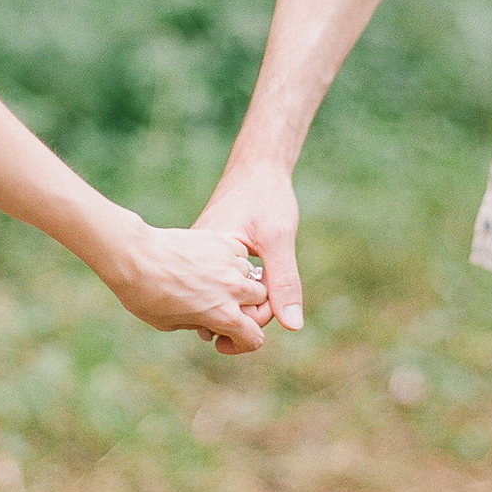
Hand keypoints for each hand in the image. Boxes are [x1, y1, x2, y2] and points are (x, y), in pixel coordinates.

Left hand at [104, 218, 268, 353]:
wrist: (134, 255)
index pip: (254, 338)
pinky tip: (213, 262)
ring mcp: (230, 263)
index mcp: (225, 316)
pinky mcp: (221, 242)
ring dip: (241, 282)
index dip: (240, 344)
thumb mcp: (171, 323)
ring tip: (218, 283)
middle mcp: (234, 290)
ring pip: (253, 276)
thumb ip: (200, 323)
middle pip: (260, 303)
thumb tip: (209, 320)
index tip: (220, 339)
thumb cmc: (145, 294)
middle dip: (246, 308)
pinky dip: (231, 260)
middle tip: (224, 307)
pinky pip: (239, 253)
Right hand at [195, 161, 302, 353]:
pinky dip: (236, 290)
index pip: (228, 313)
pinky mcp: (205, 260)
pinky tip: (253, 275)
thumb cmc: (266, 197)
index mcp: (210, 260)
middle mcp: (198, 265)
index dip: (258, 315)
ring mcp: (200, 263)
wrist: (255, 167)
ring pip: (218, 301)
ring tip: (262, 280)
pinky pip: (217, 288)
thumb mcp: (279, 238)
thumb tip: (293, 324)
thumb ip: (284, 282)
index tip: (277, 294)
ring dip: (241, 302)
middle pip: (219, 313)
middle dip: (248, 312)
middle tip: (271, 288)